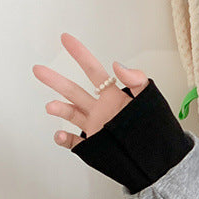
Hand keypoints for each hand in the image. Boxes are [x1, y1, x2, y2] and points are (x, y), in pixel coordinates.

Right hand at [32, 33, 149, 149]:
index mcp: (113, 97)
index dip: (80, 54)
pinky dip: (64, 139)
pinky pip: (74, 142)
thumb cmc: (156, 130)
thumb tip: (117, 65)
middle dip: (56, 81)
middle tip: (39, 70)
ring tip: (50, 106)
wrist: (160, 160)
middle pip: (74, 91)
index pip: (93, 71)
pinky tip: (59, 135)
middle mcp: (101, 110)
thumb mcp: (150, 101)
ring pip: (71, 114)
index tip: (66, 39)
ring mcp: (96, 128)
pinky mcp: (95, 146)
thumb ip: (137, 81)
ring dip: (60, 109)